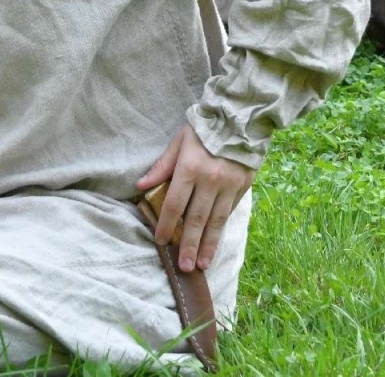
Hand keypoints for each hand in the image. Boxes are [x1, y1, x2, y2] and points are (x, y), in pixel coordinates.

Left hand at [136, 125, 254, 272]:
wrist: (239, 118)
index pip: (174, 204)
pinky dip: (222, 229)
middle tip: (184, 266)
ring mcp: (229, 185)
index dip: (166, 225)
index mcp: (190, 168)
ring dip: (208, 245)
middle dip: (189, 245)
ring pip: (216, 221)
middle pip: (196, 219)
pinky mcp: (243, 186)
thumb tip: (141, 187)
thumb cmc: (204, 129)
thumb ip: (161, 166)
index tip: (160, 241)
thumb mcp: (178, 142)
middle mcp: (210, 180)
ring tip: (202, 264)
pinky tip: (216, 242)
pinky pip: (230, 212)